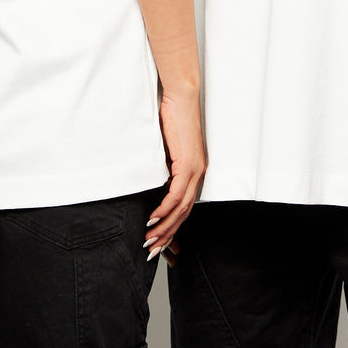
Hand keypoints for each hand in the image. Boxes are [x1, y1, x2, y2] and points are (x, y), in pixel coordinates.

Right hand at [144, 89, 205, 258]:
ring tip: (149, 240)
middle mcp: (198, 174)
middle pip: (184, 214)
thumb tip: (151, 181)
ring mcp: (195, 170)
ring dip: (164, 227)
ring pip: (181, 209)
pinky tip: (153, 219)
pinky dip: (164, 209)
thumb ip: (164, 167)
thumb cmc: (172, 118)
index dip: (172, 228)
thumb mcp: (167, 148)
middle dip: (167, 235)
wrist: (181, 97)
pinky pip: (176, 194)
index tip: (159, 242)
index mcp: (194, 172)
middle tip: (152, 250)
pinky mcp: (187, 163)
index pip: (185, 208)